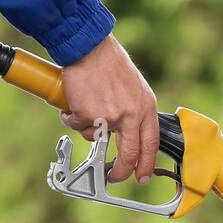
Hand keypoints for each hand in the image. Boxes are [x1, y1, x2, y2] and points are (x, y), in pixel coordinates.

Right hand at [60, 35, 159, 184]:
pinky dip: (71, 117)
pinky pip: (77, 126)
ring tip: (84, 105)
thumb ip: (135, 111)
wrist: (88, 46)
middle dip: (120, 172)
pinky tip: (74, 100)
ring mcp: (111, 117)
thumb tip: (129, 136)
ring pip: (95, 139)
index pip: (151, 144)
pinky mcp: (89, 116)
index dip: (146, 164)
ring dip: (86, 128)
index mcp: (146, 107)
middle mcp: (132, 115)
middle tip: (112, 177)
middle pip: (129, 154)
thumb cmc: (108, 62)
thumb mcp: (134, 88)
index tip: (141, 177)